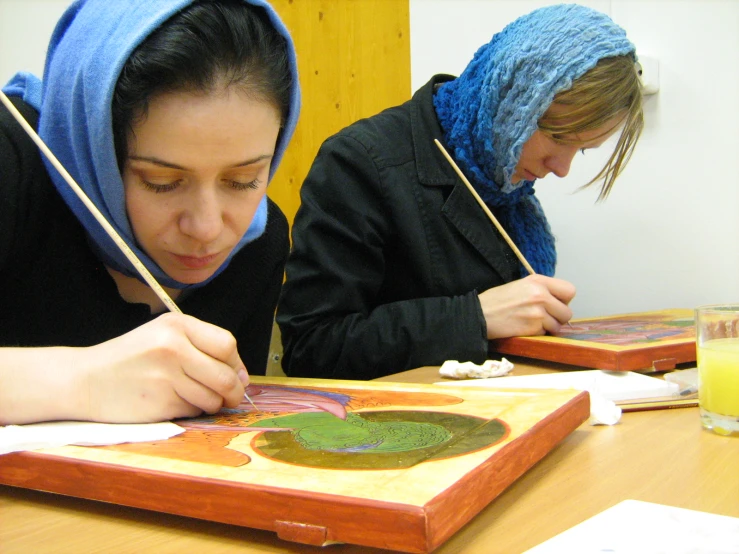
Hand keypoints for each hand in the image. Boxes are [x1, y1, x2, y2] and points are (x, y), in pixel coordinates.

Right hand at [79, 313, 247, 422]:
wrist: (85, 381)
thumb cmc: (130, 359)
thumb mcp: (163, 336)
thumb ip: (202, 348)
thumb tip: (242, 377)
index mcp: (177, 325)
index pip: (227, 344)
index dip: (237, 364)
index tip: (237, 375)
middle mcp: (173, 347)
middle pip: (226, 376)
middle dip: (234, 392)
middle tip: (231, 397)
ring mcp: (166, 376)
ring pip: (213, 398)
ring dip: (211, 403)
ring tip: (192, 396)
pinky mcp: (160, 403)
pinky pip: (193, 411)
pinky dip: (191, 411)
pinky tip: (173, 402)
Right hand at [478, 274, 575, 338]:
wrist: (479, 314)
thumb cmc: (496, 300)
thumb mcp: (520, 285)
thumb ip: (540, 290)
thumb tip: (558, 301)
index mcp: (538, 281)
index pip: (570, 291)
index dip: (564, 301)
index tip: (555, 304)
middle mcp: (541, 295)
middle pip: (567, 312)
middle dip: (557, 318)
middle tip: (543, 318)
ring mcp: (538, 312)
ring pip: (557, 326)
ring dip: (547, 328)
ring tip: (531, 323)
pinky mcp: (532, 327)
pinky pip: (545, 333)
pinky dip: (537, 333)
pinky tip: (523, 328)